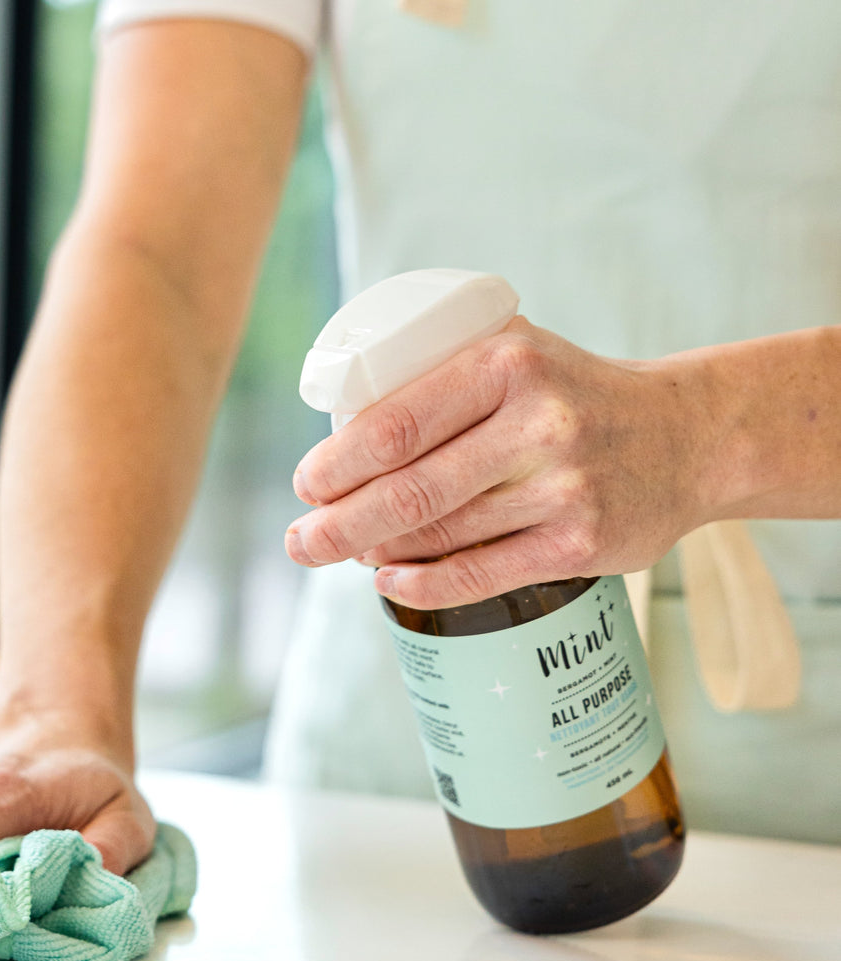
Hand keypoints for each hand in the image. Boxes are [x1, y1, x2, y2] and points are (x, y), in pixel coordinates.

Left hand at [285, 317, 710, 608]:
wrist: (685, 435)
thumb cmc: (574, 394)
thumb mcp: (515, 350)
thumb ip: (440, 371)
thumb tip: (342, 429)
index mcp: (506, 363)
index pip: (395, 424)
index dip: (336, 466)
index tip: (305, 487)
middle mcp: (538, 425)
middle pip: (407, 492)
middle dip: (336, 525)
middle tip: (299, 542)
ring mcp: (563, 490)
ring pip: (438, 536)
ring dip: (374, 553)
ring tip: (345, 554)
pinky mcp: (581, 546)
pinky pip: (479, 575)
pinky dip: (422, 585)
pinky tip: (389, 581)